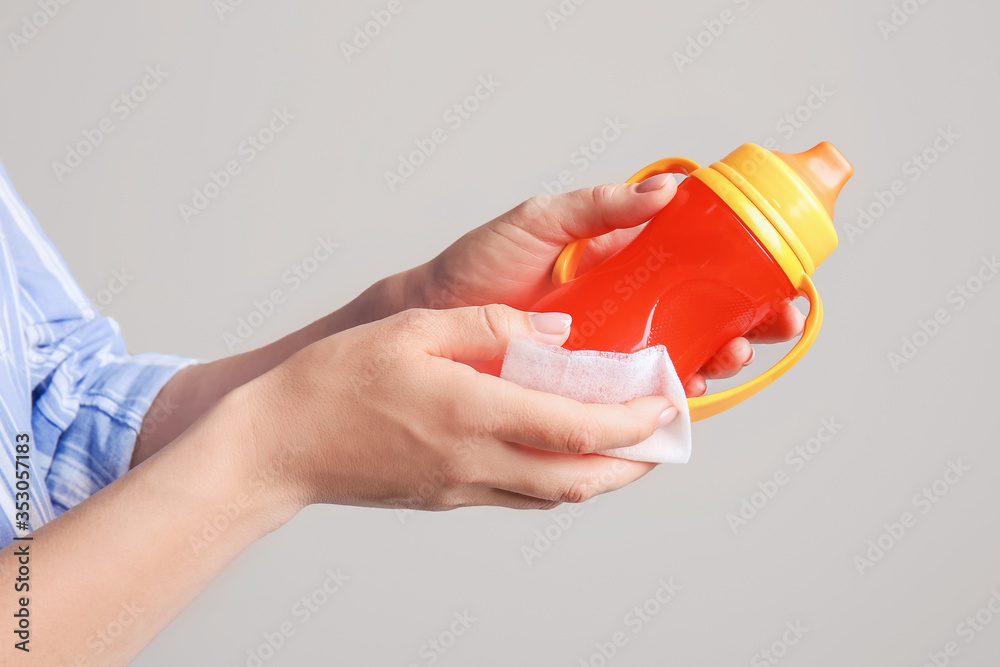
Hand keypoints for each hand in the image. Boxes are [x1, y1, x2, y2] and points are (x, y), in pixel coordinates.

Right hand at [242, 305, 675, 511]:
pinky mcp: (448, 498)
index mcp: (473, 414)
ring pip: (557, 496)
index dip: (633, 421)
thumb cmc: (335, 381)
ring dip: (602, 475)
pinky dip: (559, 480)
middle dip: (634, 461)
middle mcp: (477, 462)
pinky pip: (522, 497)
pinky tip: (559, 451)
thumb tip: (556, 333)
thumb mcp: (414, 329)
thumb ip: (492, 327)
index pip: (577, 428)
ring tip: (625, 443)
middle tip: (660, 432)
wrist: (279, 445)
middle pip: (581, 478)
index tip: (665, 402)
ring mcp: (463, 488)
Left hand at [408, 174, 805, 396]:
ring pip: (681, 361)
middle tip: (772, 325)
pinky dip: (666, 402)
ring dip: (717, 361)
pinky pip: (637, 401)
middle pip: (706, 318)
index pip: (700, 265)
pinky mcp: (588, 390)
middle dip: (749, 324)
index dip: (746, 273)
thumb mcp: (540, 221)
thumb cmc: (480, 265)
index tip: (779, 278)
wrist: (432, 319)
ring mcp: (610, 352)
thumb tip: (669, 190)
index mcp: (623, 263)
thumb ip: (598, 206)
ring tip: (727, 358)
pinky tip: (683, 399)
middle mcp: (626, 309)